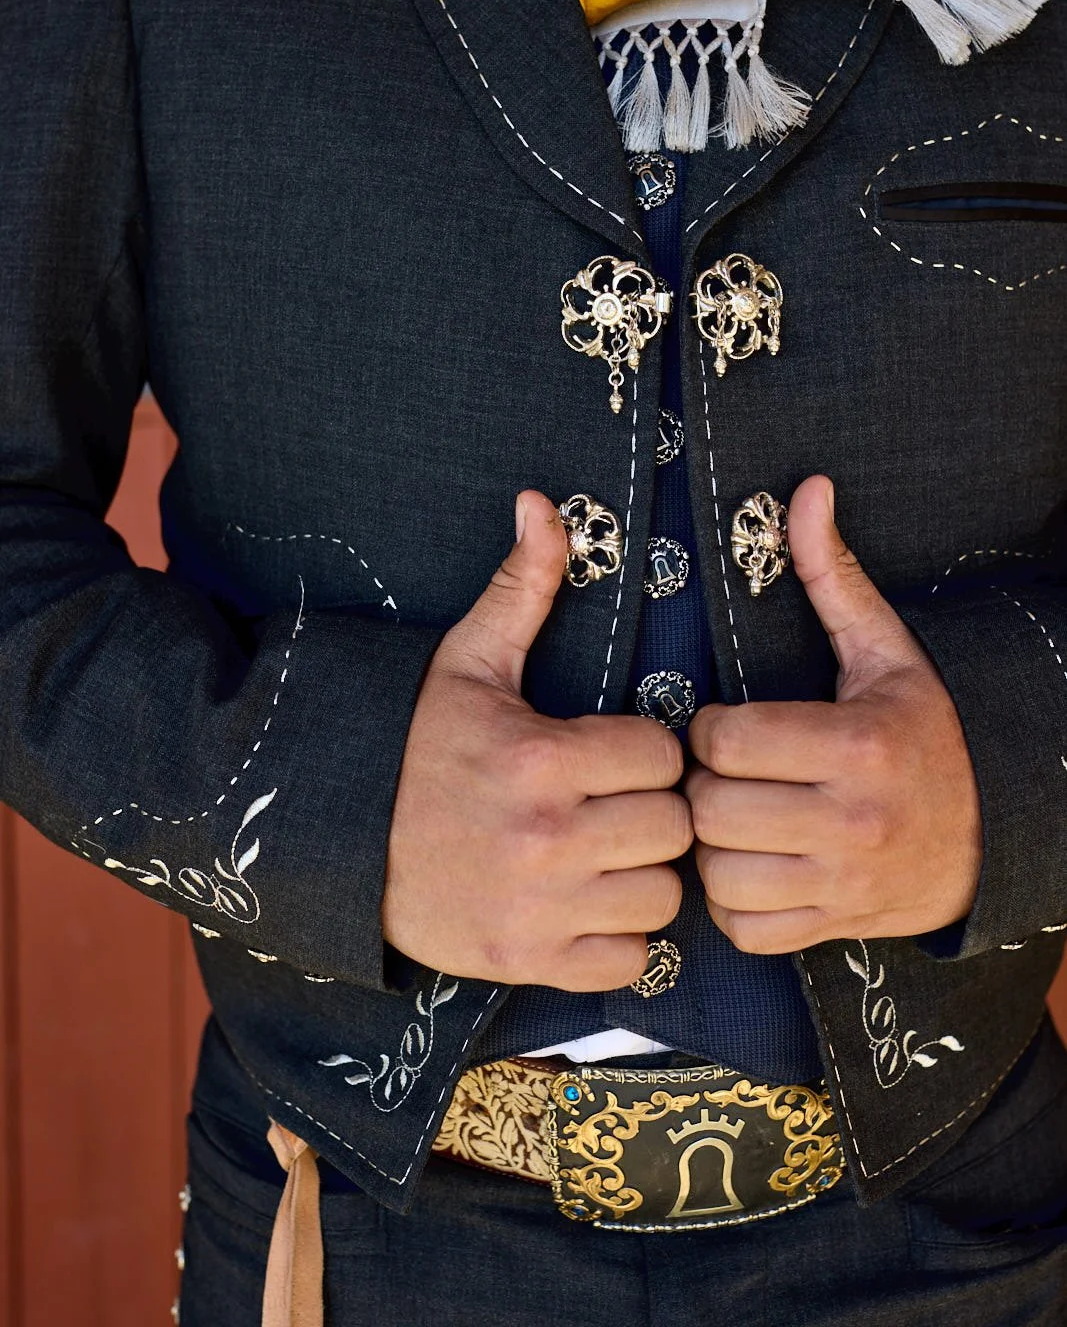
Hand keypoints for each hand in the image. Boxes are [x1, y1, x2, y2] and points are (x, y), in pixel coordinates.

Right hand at [384, 491, 690, 990]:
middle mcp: (546, 838)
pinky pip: (630, 961)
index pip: (663, 755)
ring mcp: (539, 909)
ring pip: (662, 899)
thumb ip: (520, 587)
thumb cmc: (412, 748)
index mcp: (538, 758)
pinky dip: (618, 939)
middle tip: (613, 803)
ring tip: (603, 853)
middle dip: (652, 812)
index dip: (646, 752)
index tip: (613, 755)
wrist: (335, 847)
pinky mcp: (529, 964)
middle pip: (673, 828)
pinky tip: (584, 905)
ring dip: (643, 876)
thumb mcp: (464, 663)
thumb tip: (542, 502)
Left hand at [684, 475, 982, 953]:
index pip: (725, 739)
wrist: (990, 834)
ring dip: (710, 846)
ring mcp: (842, 883)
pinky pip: (742, 928)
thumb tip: (806, 490)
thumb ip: (834, 576)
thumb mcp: (886, 653)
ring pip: (717, 874)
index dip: (709, 729)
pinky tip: (750, 865)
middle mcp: (851, 821)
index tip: (727, 726)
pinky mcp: (832, 927)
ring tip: (733, 818)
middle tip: (723, 772)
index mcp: (858, 746)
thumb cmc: (922, 735)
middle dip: (702, 785)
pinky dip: (732, 903)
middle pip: (711, 809)